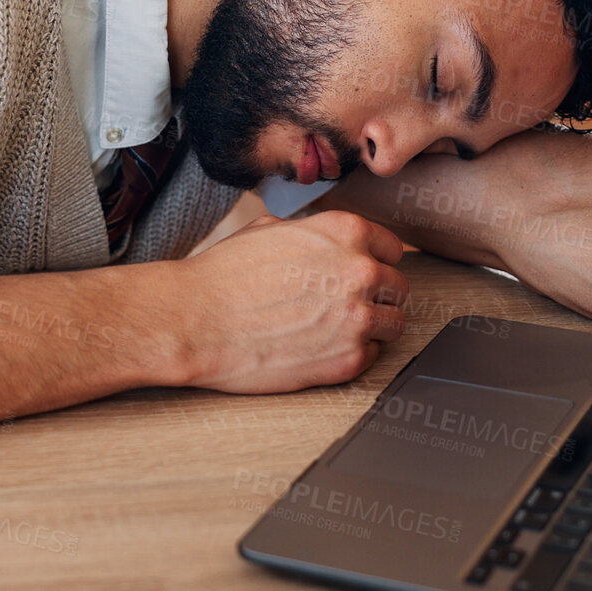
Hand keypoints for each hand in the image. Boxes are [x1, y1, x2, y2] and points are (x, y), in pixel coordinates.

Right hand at [170, 210, 407, 393]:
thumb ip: (313, 235)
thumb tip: (326, 243)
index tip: (360, 275)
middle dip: (374, 295)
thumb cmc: (222, 275)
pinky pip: (372, 357)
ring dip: (371, 327)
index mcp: (345, 232)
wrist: (194, 321)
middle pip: (397, 287)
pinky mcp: (348, 360)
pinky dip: (352, 354)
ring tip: (335, 330)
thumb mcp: (270, 230)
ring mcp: (358, 318)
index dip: (373, 262)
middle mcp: (361, 272)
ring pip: (394, 324)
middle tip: (343, 305)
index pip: (391, 249)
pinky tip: (320, 348)